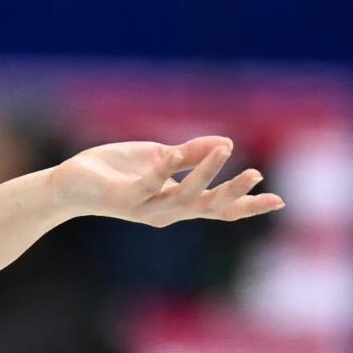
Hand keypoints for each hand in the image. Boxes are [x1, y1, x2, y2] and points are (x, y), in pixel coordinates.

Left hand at [52, 134, 284, 225]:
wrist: (71, 183)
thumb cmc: (116, 170)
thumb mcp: (159, 157)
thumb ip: (188, 153)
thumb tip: (224, 141)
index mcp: (177, 202)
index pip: (219, 208)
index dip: (248, 205)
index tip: (280, 200)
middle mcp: (165, 211)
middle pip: (208, 208)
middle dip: (233, 194)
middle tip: (256, 175)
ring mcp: (145, 207)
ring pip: (183, 197)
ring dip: (204, 174)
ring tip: (225, 153)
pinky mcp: (123, 198)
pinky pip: (148, 184)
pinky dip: (163, 170)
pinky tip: (173, 155)